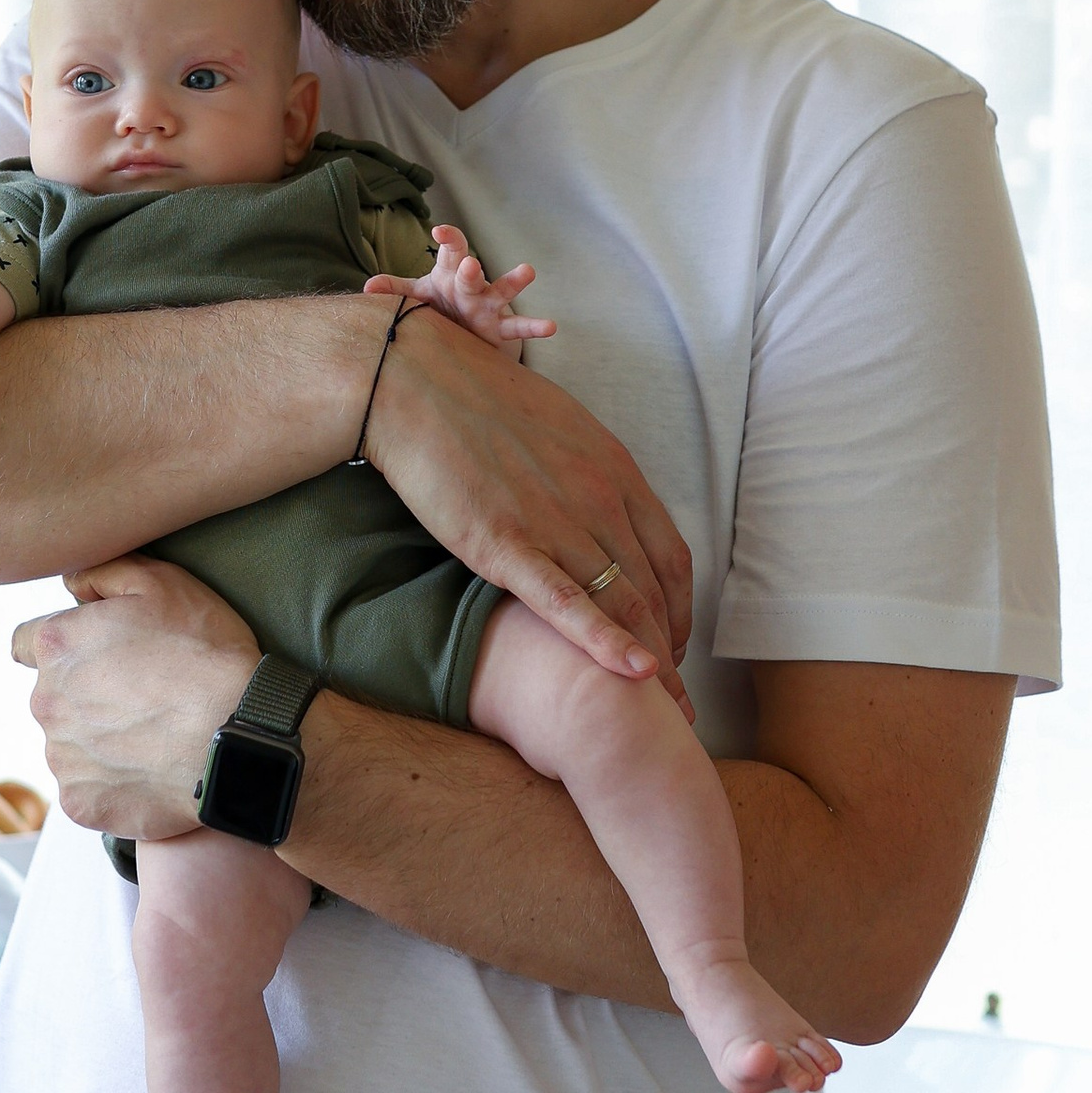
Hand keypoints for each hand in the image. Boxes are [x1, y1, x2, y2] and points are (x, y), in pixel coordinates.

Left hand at [11, 558, 259, 840]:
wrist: (242, 738)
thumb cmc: (208, 656)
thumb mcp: (163, 583)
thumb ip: (102, 574)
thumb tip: (71, 584)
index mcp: (57, 646)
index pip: (28, 643)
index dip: (66, 645)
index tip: (98, 655)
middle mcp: (45, 702)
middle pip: (52, 696)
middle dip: (85, 693)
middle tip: (142, 695)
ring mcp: (61, 758)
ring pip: (69, 745)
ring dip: (98, 739)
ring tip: (152, 735)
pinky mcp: (80, 803)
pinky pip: (87, 790)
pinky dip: (113, 783)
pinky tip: (151, 769)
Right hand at [363, 309, 693, 694]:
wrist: (412, 380)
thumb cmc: (475, 394)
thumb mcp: (556, 425)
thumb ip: (585, 470)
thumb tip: (594, 501)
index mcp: (613, 468)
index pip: (670, 555)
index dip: (679, 609)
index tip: (673, 644)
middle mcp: (598, 497)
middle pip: (654, 590)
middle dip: (671, 650)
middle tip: (676, 700)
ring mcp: (555, 521)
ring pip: (622, 604)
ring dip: (650, 663)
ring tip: (662, 712)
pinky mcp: (505, 544)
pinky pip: (567, 603)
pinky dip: (606, 642)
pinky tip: (635, 675)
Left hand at [365, 225, 555, 351]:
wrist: (463, 332)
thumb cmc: (439, 304)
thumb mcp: (417, 296)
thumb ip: (395, 290)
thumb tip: (365, 288)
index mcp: (448, 273)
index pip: (449, 251)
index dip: (447, 240)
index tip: (439, 232)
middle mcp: (470, 285)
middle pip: (470, 273)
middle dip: (469, 269)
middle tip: (469, 263)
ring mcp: (487, 305)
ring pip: (501, 291)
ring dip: (514, 282)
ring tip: (528, 271)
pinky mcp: (499, 328)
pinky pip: (518, 328)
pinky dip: (534, 326)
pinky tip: (550, 326)